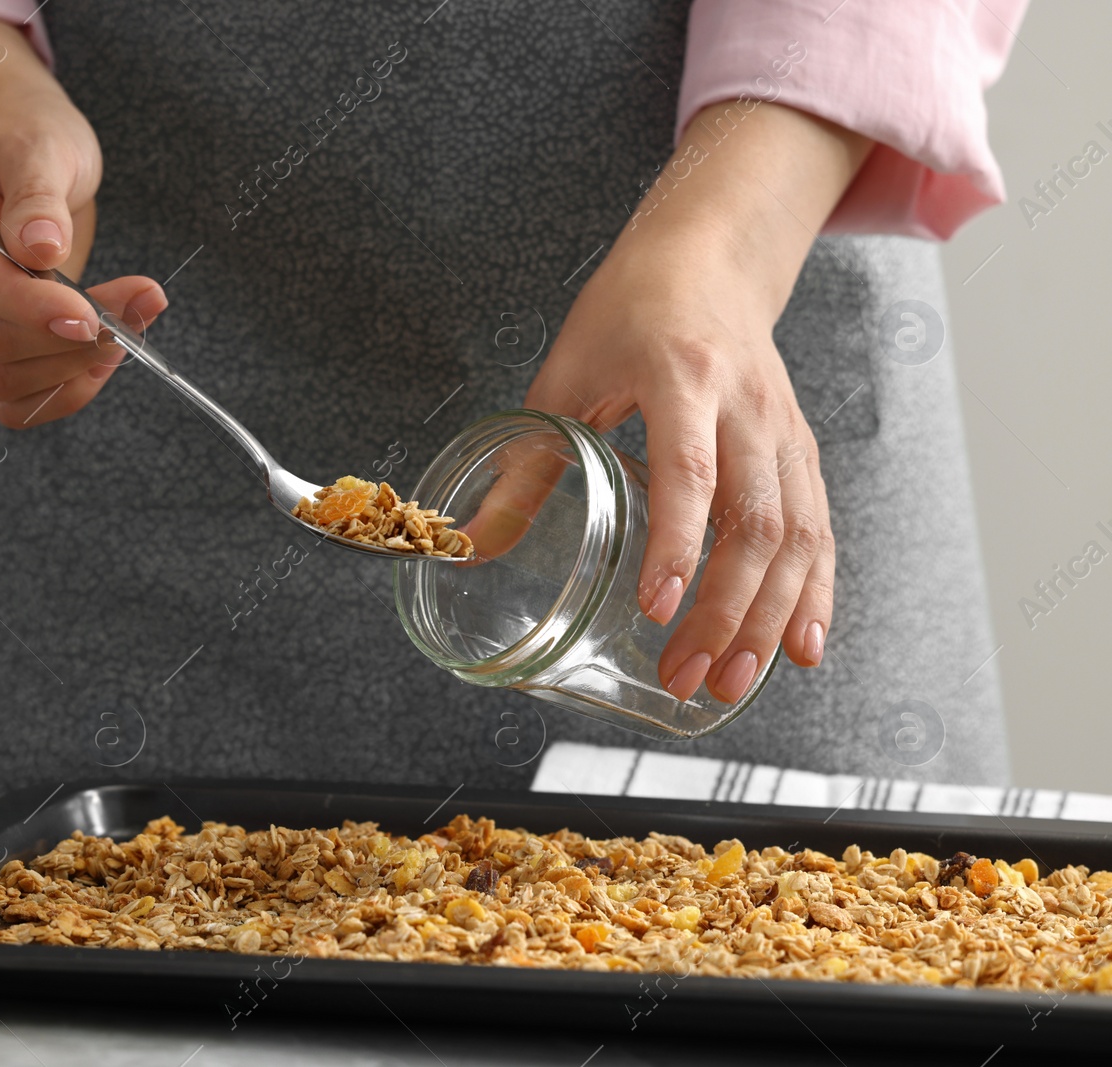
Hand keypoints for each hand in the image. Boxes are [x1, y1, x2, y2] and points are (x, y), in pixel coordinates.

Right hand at [0, 19, 167, 427]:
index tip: (91, 315)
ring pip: (0, 378)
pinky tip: (99, 355)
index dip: (32, 308)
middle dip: (68, 339)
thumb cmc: (23, 140)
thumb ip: (38, 194)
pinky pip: (11, 401)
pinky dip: (63, 391)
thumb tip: (41, 247)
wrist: (17, 158)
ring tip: (128, 321)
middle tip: (137, 306)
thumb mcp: (40, 144)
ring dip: (74, 365)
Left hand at [526, 101, 870, 703]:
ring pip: (797, 535)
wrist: (707, 259)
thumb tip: (475, 543)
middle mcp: (747, 407)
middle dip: (725, 610)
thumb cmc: (628, 311)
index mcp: (682, 377)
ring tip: (734, 683)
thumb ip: (525, 464)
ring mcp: (783, 431)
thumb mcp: (563, 378)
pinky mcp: (801, 451)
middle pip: (756, 520)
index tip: (660, 608)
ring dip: (768, 618)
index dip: (679, 543)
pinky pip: (819, 530)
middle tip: (689, 676)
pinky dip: (814, 593)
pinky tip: (800, 647)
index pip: (691, 469)